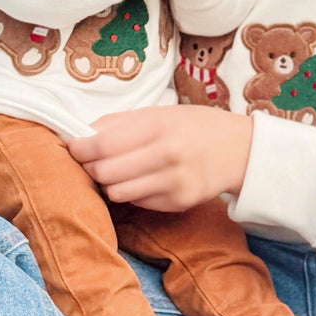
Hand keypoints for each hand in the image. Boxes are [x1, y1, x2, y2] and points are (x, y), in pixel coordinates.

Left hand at [68, 106, 254, 211]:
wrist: (241, 149)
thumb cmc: (195, 126)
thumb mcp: (160, 112)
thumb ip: (121, 123)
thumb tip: (83, 134)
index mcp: (158, 126)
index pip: (102, 145)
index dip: (79, 149)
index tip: (74, 147)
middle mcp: (166, 155)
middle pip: (104, 173)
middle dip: (91, 168)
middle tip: (92, 161)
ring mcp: (173, 182)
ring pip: (117, 193)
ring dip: (110, 183)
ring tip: (118, 172)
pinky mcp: (178, 203)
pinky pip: (138, 202)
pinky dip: (133, 193)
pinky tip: (143, 180)